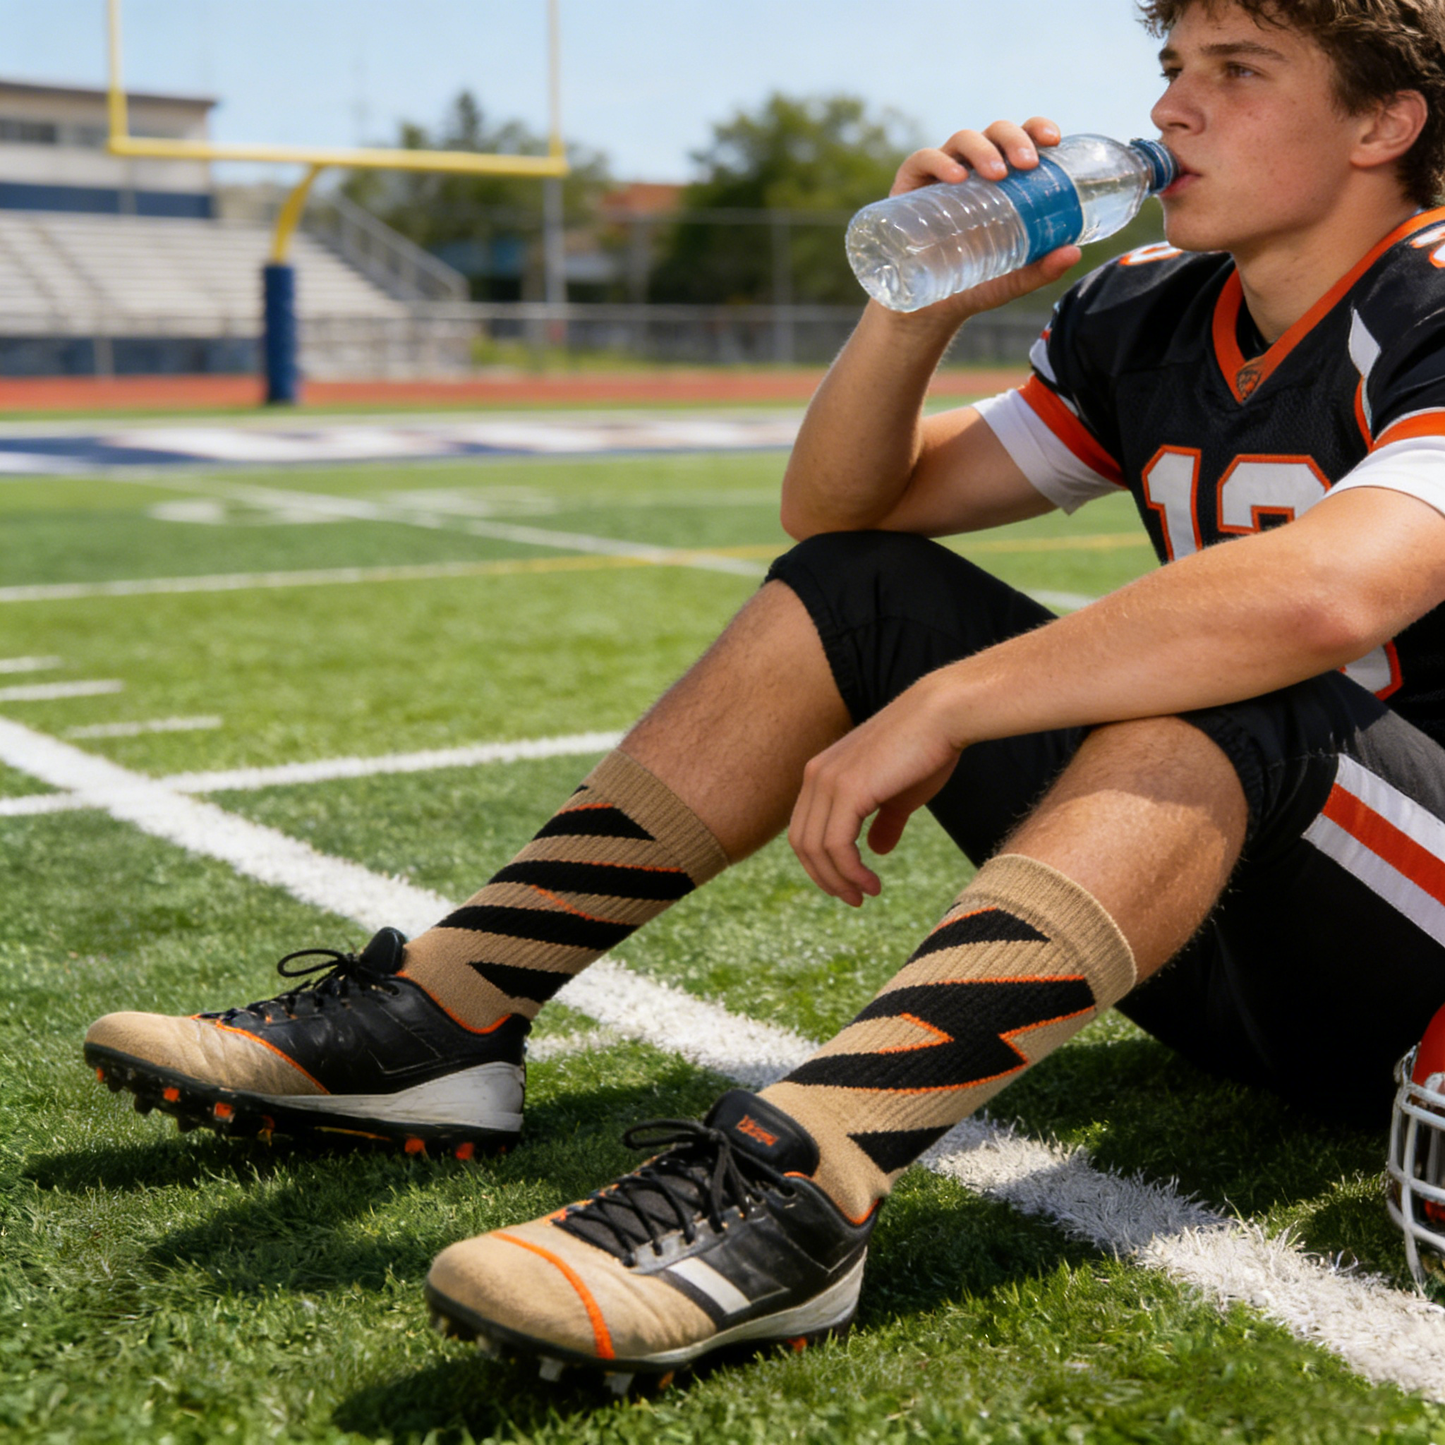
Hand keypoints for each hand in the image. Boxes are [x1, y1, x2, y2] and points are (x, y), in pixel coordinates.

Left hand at [788, 677, 963, 906]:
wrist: (945, 714)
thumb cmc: (928, 749)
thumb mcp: (900, 793)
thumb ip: (885, 821)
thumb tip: (878, 850)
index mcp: (822, 773)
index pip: (804, 829)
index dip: (821, 863)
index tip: (848, 884)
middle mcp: (816, 775)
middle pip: (802, 844)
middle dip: (825, 878)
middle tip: (854, 899)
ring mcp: (828, 781)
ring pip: (816, 849)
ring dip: (839, 881)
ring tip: (866, 895)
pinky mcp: (848, 789)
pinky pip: (837, 845)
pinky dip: (850, 871)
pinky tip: (871, 883)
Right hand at [883, 117, 1081, 320]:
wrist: (925, 311)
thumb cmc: (971, 286)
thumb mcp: (1010, 280)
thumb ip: (1040, 269)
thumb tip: (1074, 253)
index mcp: (999, 180)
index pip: (1020, 140)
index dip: (1036, 129)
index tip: (1053, 141)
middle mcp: (971, 170)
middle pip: (995, 134)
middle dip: (1014, 140)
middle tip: (1028, 164)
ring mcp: (939, 176)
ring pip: (963, 139)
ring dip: (983, 149)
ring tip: (996, 174)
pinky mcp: (908, 188)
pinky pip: (923, 160)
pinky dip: (940, 162)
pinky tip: (956, 177)